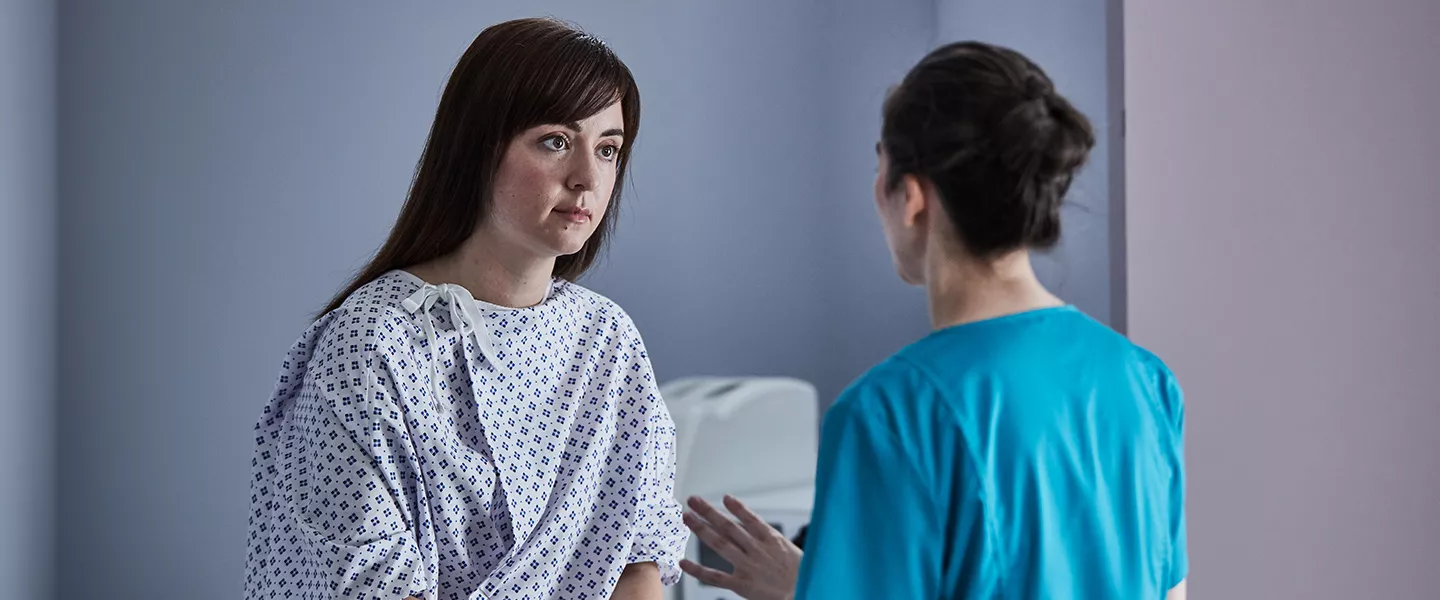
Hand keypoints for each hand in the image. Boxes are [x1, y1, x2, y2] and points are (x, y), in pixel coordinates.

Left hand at [680, 495, 802, 599]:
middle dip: (709, 511)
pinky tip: (683, 562)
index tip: (724, 497)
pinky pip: (714, 576)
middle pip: (728, 526)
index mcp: (771, 540)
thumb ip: (770, 539)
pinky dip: (697, 569)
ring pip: (719, 543)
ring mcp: (747, 566)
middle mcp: (756, 550)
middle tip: (693, 500)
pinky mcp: (740, 585)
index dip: (737, 507)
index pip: (750, 518)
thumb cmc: (801, 575)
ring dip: (701, 529)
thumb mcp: (790, 550)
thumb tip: (754, 526)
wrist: (804, 593)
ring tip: (687, 517)